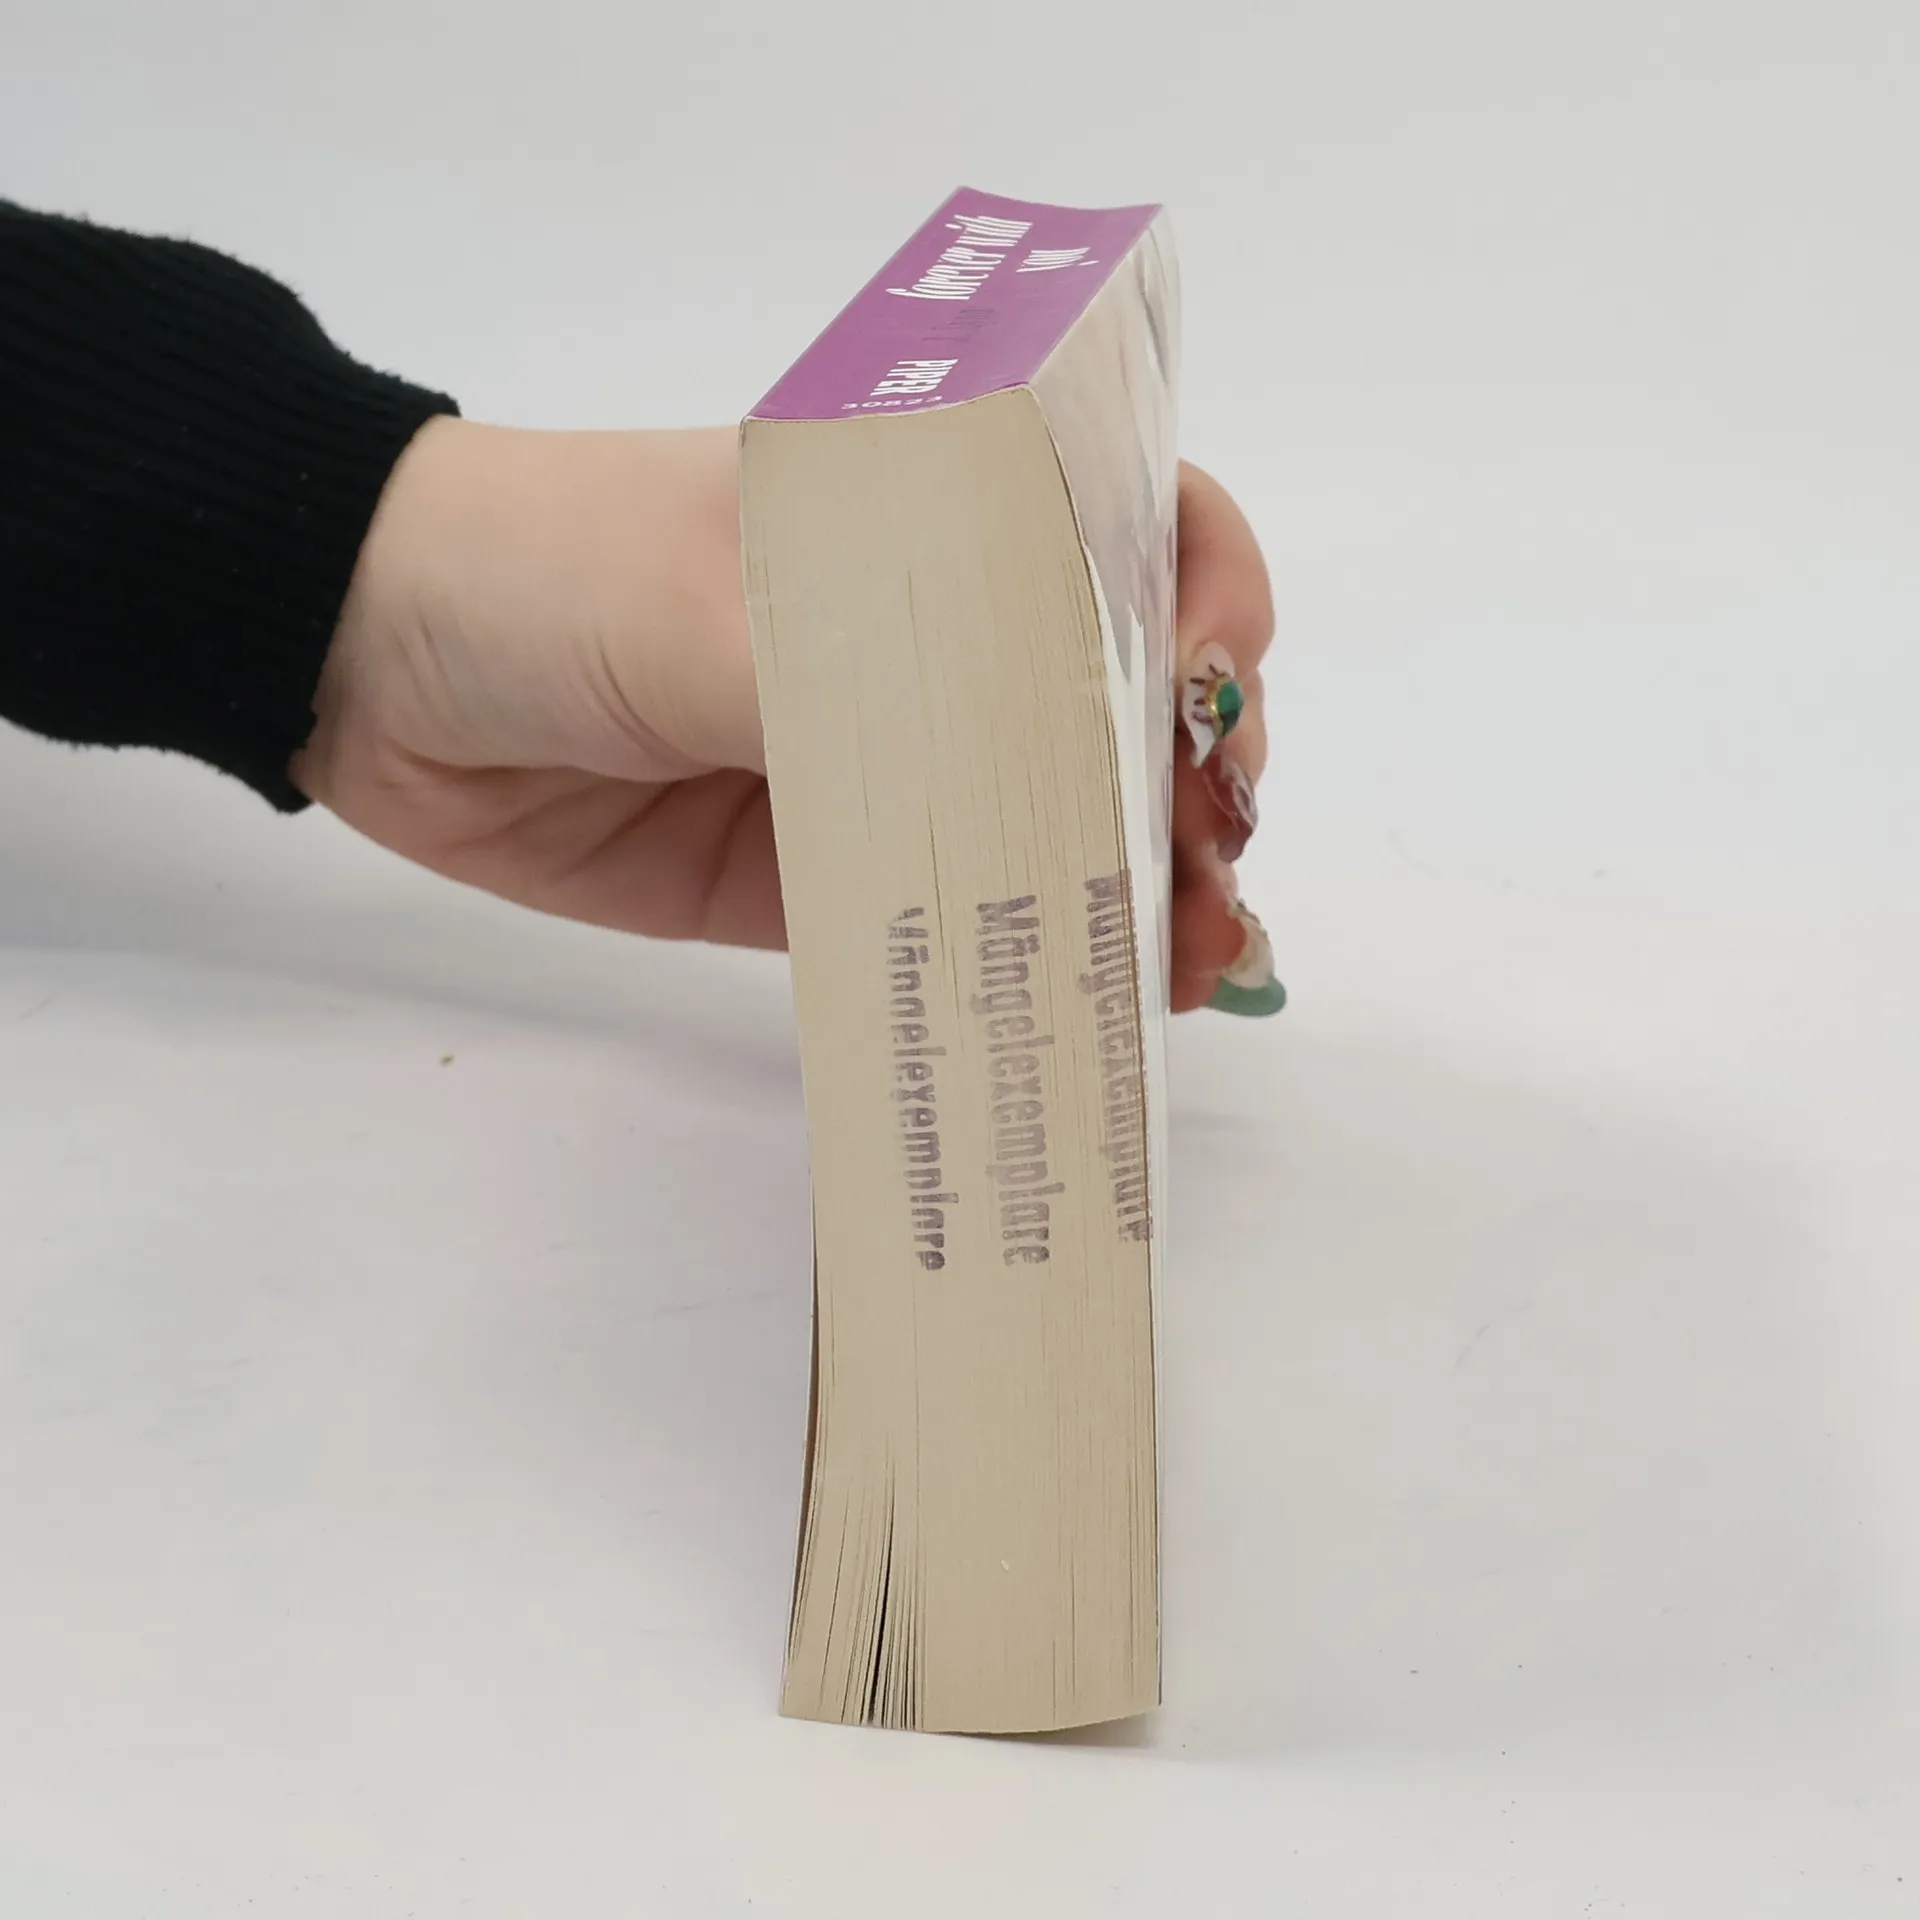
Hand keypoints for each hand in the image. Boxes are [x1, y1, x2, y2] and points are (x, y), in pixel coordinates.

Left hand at [293, 419, 1277, 1010]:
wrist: (374, 670)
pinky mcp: (832, 878)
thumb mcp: (728, 600)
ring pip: (1070, 826)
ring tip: (1204, 964)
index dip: (1211, 597)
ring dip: (1157, 892)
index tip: (1210, 689)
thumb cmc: (555, 569)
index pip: (1136, 525)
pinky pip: (962, 926)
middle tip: (1217, 861)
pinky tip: (1106, 1010)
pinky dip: (1041, 969)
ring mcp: (896, 765)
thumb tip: (1048, 797)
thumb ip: (888, 694)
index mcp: (943, 515)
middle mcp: (944, 636)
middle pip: (1130, 696)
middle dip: (1205, 776)